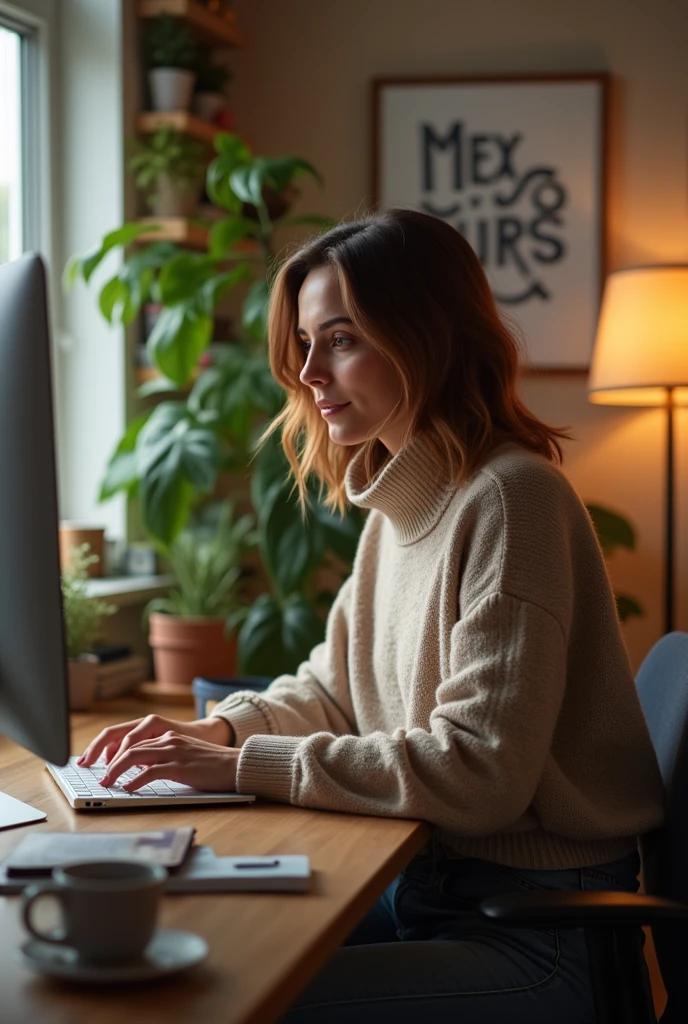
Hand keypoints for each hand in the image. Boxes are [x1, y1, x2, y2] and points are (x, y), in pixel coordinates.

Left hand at [95, 731, 239, 792]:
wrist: (235, 765)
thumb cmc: (211, 765)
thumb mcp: (184, 756)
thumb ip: (164, 758)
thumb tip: (140, 772)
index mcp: (168, 736)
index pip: (134, 741)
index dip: (115, 754)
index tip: (104, 767)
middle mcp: (168, 740)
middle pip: (129, 747)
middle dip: (110, 763)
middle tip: (101, 778)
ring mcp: (174, 752)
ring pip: (135, 757)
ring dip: (116, 771)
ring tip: (108, 783)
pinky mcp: (180, 767)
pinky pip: (150, 772)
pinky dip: (135, 781)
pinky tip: (128, 788)